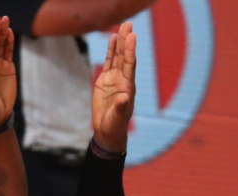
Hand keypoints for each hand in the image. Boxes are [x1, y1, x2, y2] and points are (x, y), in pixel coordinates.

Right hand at [92, 22, 136, 153]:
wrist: (108, 129)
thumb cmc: (115, 125)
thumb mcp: (118, 117)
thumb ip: (121, 107)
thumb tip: (123, 97)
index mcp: (128, 86)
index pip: (129, 65)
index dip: (130, 50)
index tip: (132, 36)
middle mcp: (123, 79)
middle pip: (125, 56)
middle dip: (126, 40)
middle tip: (128, 24)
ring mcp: (115, 78)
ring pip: (118, 56)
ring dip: (120, 42)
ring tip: (122, 26)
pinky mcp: (105, 80)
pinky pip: (109, 62)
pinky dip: (111, 50)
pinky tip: (112, 39)